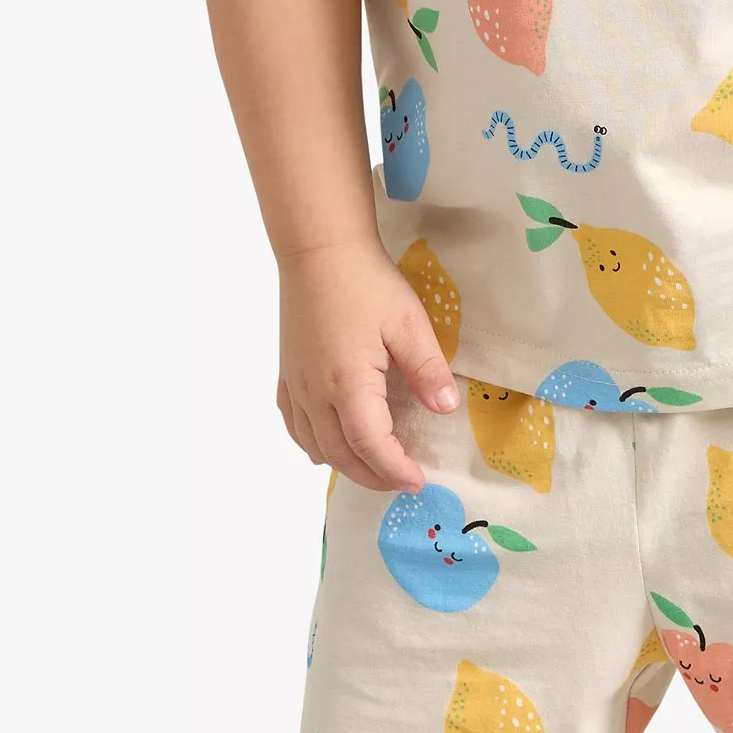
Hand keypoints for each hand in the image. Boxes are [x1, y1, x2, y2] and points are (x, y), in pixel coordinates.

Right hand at [275, 238, 457, 492]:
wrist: (318, 250)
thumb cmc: (366, 282)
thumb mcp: (408, 323)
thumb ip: (427, 369)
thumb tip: (445, 408)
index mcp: (349, 384)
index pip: (371, 445)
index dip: (395, 469)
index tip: (418, 481)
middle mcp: (316, 393)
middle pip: (342, 454)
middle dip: (374, 475)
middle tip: (403, 479)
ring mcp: (297, 385)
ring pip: (315, 445)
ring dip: (345, 464)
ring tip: (374, 466)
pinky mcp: (287, 375)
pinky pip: (295, 425)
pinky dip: (314, 444)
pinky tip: (329, 444)